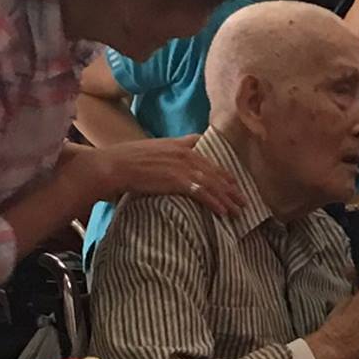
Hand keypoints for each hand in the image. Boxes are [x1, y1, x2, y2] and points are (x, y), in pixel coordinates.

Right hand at [65, 138, 242, 217]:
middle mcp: (187, 154)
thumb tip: (175, 159)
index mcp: (181, 145)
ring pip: (214, 184)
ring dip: (228, 199)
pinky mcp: (178, 181)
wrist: (115, 166)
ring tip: (238, 211)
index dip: (223, 172)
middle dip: (231, 188)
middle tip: (243, 200)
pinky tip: (223, 213)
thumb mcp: (153, 148)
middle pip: (216, 172)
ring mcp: (183, 167)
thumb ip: (169, 151)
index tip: (233, 182)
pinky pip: (203, 194)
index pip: (209, 159)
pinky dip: (215, 204)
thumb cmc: (127, 159)